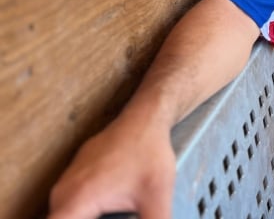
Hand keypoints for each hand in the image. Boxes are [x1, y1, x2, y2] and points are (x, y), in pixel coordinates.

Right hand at [47, 114, 175, 218]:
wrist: (145, 118)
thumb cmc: (149, 152)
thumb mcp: (157, 198)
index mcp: (77, 199)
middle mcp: (64, 192)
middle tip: (116, 218)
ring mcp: (66, 183)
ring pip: (63, 216)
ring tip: (111, 215)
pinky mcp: (73, 177)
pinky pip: (69, 205)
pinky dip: (82, 213)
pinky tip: (105, 213)